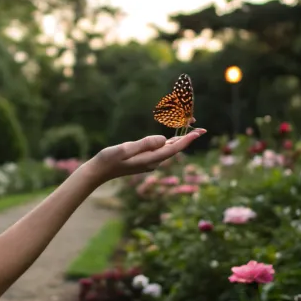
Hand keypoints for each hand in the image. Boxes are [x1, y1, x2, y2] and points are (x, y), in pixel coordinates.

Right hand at [84, 129, 205, 183]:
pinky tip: (173, 137)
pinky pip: (161, 149)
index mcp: (150, 159)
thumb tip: (163, 139)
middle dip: (188, 138)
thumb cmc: (109, 158)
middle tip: (202, 129)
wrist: (99, 171)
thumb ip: (145, 144)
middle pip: (174, 148)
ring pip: (168, 148)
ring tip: (191, 129)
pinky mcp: (144, 159)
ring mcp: (149, 161)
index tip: (198, 132)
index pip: (173, 148)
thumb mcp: (126, 148)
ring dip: (180, 139)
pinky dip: (169, 141)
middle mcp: (153, 161)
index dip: (187, 140)